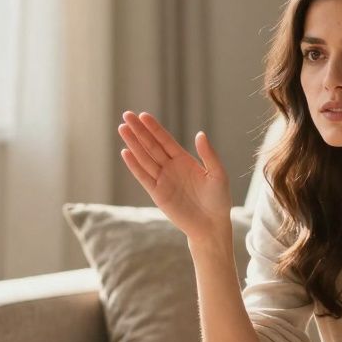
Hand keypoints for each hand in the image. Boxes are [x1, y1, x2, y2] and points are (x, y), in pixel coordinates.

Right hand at [117, 111, 232, 242]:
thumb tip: (200, 134)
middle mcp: (171, 167)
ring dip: (133, 144)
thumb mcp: (218, 175)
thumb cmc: (218, 200)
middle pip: (151, 145)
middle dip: (139, 131)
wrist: (211, 226)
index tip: (143, 115)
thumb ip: (209, 155)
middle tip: (126, 115)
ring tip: (122, 129)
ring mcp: (163, 180)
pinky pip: (143, 177)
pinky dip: (134, 165)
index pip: (165, 140)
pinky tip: (126, 152)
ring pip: (145, 158)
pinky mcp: (157, 194)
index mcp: (184, 160)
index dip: (154, 128)